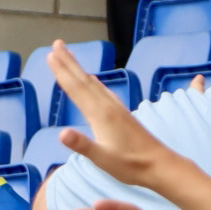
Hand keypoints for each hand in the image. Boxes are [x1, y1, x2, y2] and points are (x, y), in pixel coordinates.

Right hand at [51, 40, 184, 187]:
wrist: (160, 165)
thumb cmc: (131, 165)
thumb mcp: (102, 159)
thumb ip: (82, 145)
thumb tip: (61, 133)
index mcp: (100, 114)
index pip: (76, 88)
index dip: (62, 71)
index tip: (51, 55)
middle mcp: (108, 106)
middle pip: (84, 80)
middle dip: (69, 62)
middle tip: (56, 44)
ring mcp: (117, 108)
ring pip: (94, 83)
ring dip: (79, 69)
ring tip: (70, 56)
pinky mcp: (122, 114)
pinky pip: (103, 90)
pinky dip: (93, 81)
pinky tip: (94, 82)